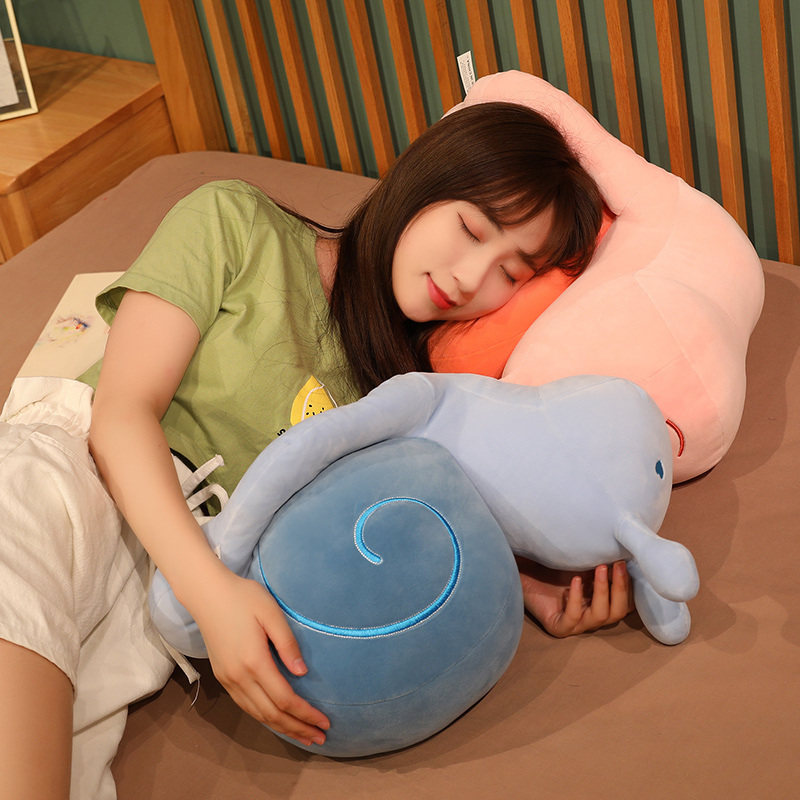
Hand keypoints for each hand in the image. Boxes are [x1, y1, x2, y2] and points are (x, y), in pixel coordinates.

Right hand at [191, 569, 329, 746]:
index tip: (325, 723)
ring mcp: (229, 679)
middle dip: (298, 728)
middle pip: (272, 714)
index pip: (285, 699)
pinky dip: (265, 718)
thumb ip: (288, 644)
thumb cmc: (243, 597)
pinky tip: (278, 720)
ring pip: (258, 715)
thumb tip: (302, 673)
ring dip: (282, 728)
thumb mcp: (272, 612)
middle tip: (320, 738)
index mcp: (254, 662)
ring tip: (304, 735)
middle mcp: (239, 677)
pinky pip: (247, 706)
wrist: (207, 594)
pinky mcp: (223, 677)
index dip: (306, 714)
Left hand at [516, 557, 633, 637]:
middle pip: (619, 611)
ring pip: (601, 616)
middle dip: (622, 587)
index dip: (631, 584)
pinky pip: (573, 617)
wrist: (523, 569)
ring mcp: (576, 624)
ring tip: (600, 568)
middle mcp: (591, 615)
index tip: (629, 560)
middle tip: (619, 564)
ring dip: (604, 591)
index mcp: (601, 601)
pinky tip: (576, 580)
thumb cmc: (553, 564)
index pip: (626, 601)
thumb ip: (602, 560)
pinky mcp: (558, 627)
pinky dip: (577, 598)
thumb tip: (626, 547)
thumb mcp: (582, 561)